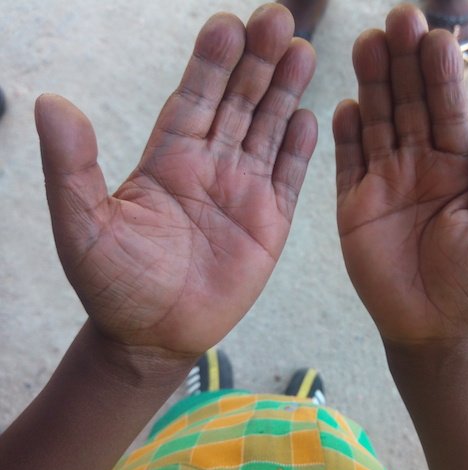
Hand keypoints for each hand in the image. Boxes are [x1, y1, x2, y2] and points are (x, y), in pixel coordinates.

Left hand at [35, 4, 316, 356]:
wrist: (153, 335)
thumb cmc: (114, 284)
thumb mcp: (82, 225)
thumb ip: (71, 166)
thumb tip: (49, 103)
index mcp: (168, 157)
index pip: (194, 96)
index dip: (211, 61)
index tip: (227, 24)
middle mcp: (210, 164)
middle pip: (238, 101)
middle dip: (257, 60)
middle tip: (276, 17)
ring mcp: (244, 190)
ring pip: (268, 128)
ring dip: (285, 91)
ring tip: (301, 51)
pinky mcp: (270, 220)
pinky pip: (289, 176)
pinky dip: (299, 147)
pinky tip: (312, 116)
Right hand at [334, 5, 467, 343]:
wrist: (433, 327)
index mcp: (460, 166)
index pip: (449, 110)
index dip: (442, 74)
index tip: (434, 35)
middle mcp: (420, 164)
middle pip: (410, 104)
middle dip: (404, 63)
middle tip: (396, 20)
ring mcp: (385, 181)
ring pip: (377, 123)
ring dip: (373, 85)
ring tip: (367, 44)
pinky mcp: (354, 203)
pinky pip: (348, 162)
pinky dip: (346, 134)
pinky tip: (346, 105)